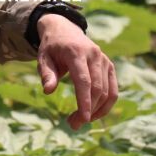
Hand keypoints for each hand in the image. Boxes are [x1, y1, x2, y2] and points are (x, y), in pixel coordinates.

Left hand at [36, 14, 117, 130]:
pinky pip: (113, 90)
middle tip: (72, 125)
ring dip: (96, 111)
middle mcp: (94, 55)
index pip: (84, 80)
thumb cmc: (52, 48)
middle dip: (87, 110)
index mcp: (76, 52)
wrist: (65, 30)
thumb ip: (46, 74)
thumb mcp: (43, 58)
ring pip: (107, 92)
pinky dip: (106, 105)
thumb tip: (48, 91)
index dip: (84, 101)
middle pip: (97, 89)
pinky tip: (93, 114)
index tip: (83, 119)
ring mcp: (104, 60)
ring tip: (78, 121)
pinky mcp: (109, 66)